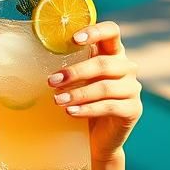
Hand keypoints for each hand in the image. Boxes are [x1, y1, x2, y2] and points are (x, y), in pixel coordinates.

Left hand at [46, 20, 142, 160]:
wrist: (98, 137)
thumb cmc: (83, 101)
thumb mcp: (76, 81)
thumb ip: (68, 65)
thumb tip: (36, 54)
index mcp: (113, 53)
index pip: (111, 32)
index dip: (95, 32)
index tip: (74, 39)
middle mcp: (126, 67)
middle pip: (104, 63)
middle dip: (75, 72)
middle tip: (51, 81)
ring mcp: (132, 88)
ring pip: (105, 87)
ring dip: (78, 94)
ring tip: (57, 100)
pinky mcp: (133, 109)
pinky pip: (109, 107)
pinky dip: (87, 109)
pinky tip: (71, 112)